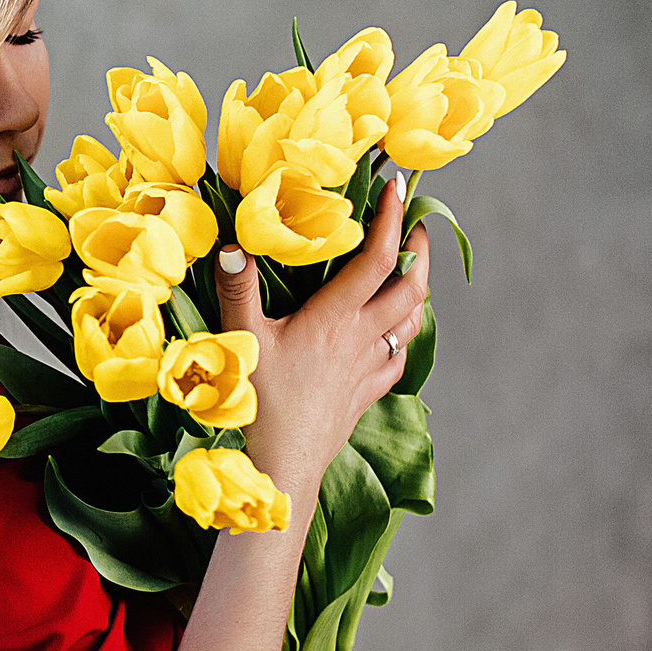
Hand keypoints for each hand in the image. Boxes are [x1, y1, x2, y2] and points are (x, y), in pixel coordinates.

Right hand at [210, 168, 429, 496]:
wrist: (282, 466)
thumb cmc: (258, 404)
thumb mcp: (241, 340)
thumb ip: (237, 289)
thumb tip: (233, 243)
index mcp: (335, 318)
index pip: (377, 257)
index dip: (392, 217)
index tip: (398, 184)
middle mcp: (361, 339)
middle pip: (411, 285)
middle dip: (419, 249)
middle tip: (417, 222)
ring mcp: (368, 367)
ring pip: (411, 320)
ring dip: (417, 288)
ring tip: (411, 267)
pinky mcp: (365, 393)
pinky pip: (398, 357)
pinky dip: (404, 334)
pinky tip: (394, 332)